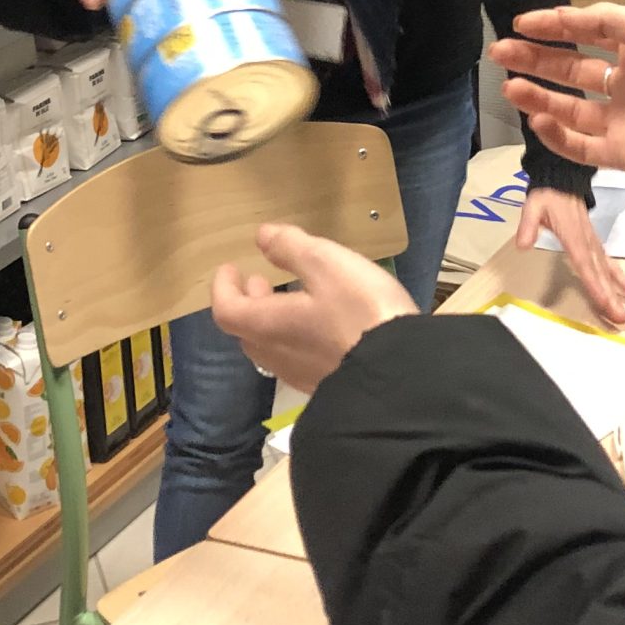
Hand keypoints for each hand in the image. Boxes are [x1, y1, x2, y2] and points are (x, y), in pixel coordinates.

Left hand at [211, 222, 417, 394]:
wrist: (401, 375)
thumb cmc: (361, 312)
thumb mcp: (328, 265)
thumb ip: (291, 248)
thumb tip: (262, 236)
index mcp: (269, 325)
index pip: (227, 310)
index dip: (223, 287)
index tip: (230, 268)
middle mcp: (277, 356)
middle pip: (247, 332)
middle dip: (248, 303)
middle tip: (259, 281)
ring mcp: (302, 377)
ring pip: (271, 348)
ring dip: (270, 321)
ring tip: (289, 301)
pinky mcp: (327, 387)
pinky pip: (296, 360)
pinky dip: (294, 338)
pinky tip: (320, 328)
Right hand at [492, 5, 624, 191]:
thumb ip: (609, 19)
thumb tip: (567, 15)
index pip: (585, 35)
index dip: (554, 27)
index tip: (522, 23)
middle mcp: (623, 84)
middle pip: (569, 70)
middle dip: (534, 60)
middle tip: (501, 51)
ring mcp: (619, 120)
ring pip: (568, 108)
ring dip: (538, 96)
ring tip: (510, 85)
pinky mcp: (618, 154)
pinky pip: (578, 146)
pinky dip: (555, 135)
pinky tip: (538, 118)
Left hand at [515, 186, 624, 328]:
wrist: (562, 179)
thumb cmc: (548, 195)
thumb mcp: (533, 206)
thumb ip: (528, 225)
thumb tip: (523, 244)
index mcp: (573, 236)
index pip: (585, 265)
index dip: (594, 285)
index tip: (605, 303)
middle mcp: (587, 242)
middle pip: (600, 273)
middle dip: (611, 296)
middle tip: (621, 318)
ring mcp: (593, 242)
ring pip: (609, 269)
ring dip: (621, 288)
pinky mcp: (594, 242)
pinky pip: (609, 263)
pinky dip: (620, 277)